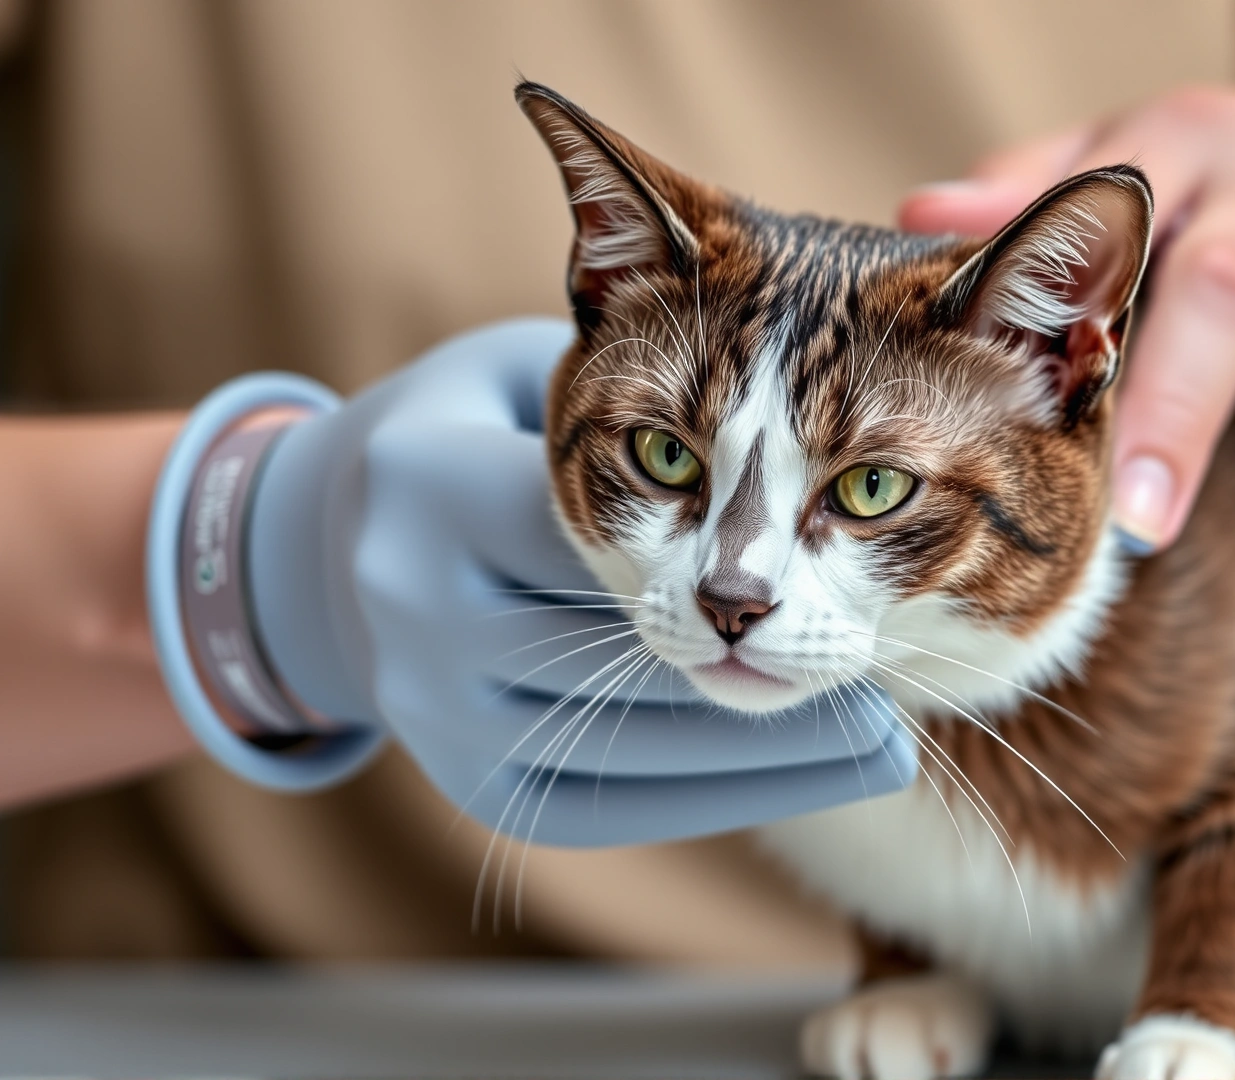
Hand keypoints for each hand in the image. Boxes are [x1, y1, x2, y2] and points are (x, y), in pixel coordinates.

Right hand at [165, 319, 912, 845]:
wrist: (331, 546)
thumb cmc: (474, 438)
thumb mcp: (532, 376)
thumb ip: (637, 386)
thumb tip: (805, 384)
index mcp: (433, 484)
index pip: (612, 527)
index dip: (738, 551)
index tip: (851, 558)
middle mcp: (413, 604)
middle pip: (633, 646)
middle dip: (772, 661)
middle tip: (894, 666)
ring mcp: (430, 707)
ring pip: (635, 736)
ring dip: (772, 750)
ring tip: (882, 741)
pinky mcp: (468, 784)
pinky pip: (614, 806)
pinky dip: (718, 796)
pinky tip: (809, 778)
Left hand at [901, 86, 1234, 582]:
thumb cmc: (1181, 197)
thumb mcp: (1105, 175)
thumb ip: (1029, 204)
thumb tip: (925, 214)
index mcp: (1182, 144)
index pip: (1123, 226)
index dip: (1076, 322)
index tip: (1048, 433)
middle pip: (1233, 289)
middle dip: (1188, 414)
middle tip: (1146, 531)